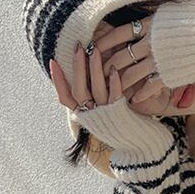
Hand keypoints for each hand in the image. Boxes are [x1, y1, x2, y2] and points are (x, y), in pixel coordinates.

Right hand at [48, 14, 174, 161]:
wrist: (141, 147)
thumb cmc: (122, 126)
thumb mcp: (103, 112)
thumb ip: (93, 96)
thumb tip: (85, 72)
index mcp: (84, 115)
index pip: (65, 97)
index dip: (58, 80)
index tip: (53, 61)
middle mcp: (91, 116)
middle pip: (79, 91)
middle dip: (77, 67)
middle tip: (78, 46)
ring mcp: (106, 115)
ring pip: (95, 91)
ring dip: (94, 69)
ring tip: (94, 50)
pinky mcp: (121, 114)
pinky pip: (115, 97)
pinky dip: (113, 83)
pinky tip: (113, 69)